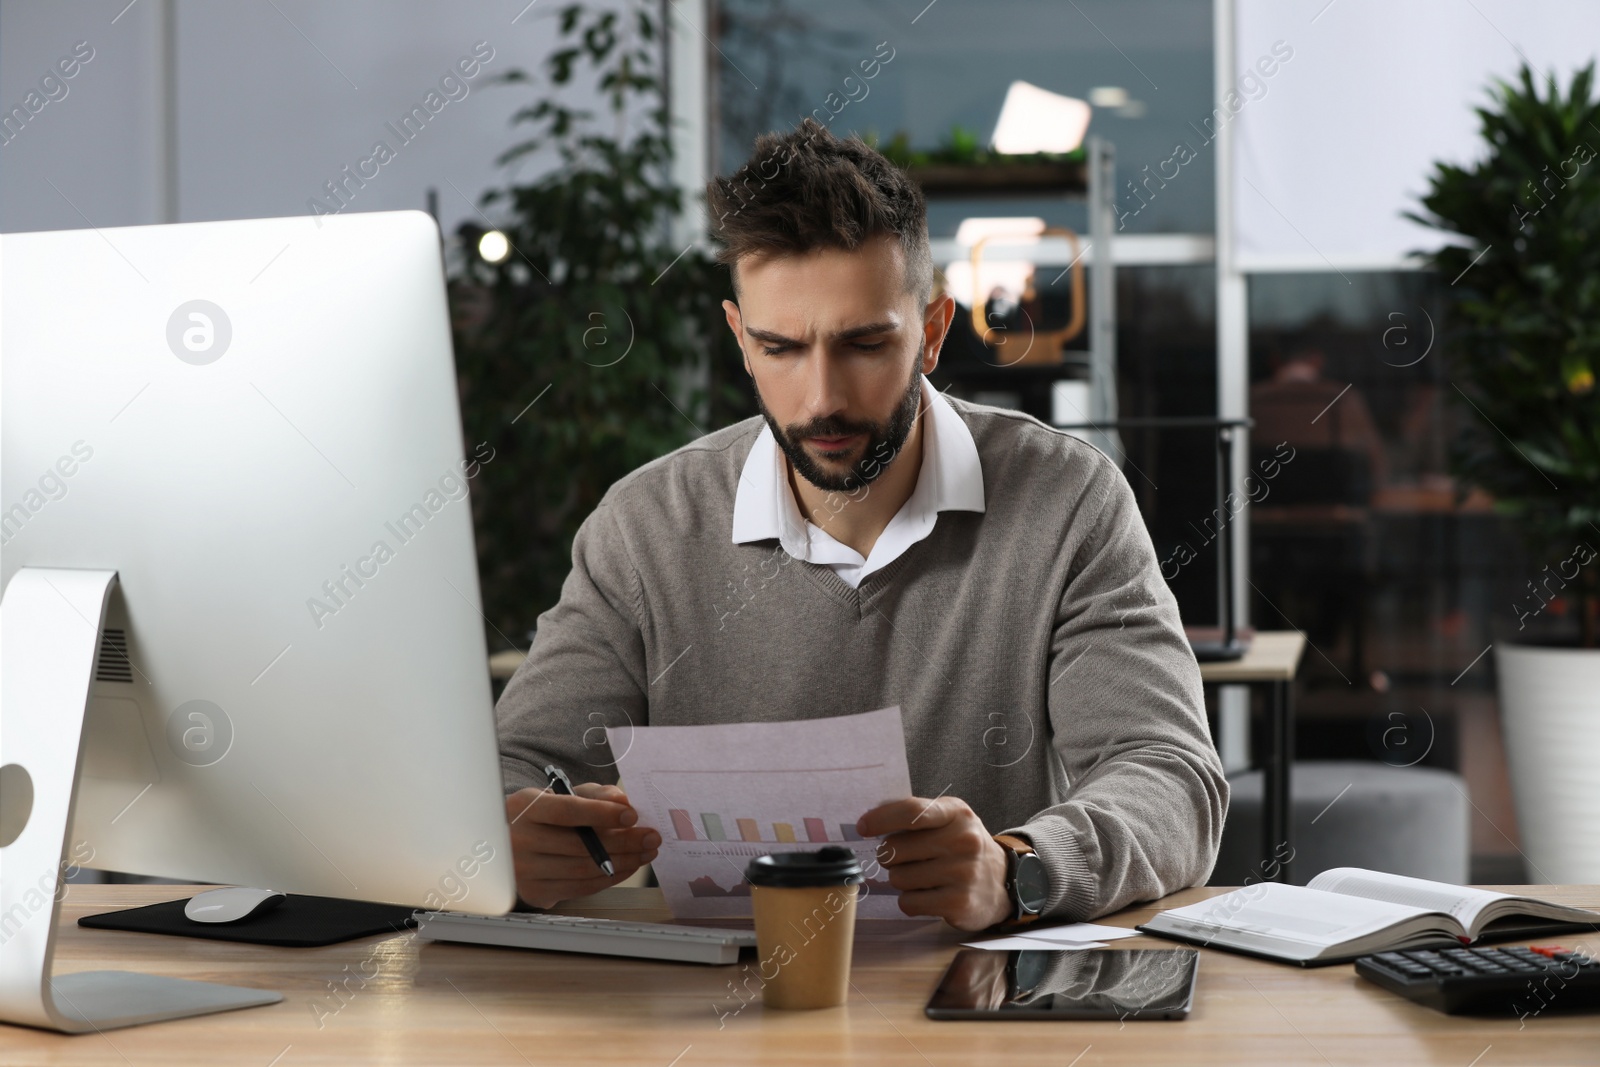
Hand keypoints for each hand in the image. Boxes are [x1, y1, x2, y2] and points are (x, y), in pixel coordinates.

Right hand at [504, 782, 659, 908]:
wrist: (513, 840)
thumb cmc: (545, 814)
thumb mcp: (566, 794)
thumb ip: (595, 794)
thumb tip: (623, 801)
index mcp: (524, 807)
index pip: (566, 811)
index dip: (602, 814)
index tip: (632, 816)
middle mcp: (517, 840)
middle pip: (578, 846)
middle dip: (623, 842)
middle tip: (651, 837)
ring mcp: (523, 871)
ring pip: (581, 870)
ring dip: (622, 863)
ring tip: (645, 852)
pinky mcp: (534, 892)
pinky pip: (579, 889)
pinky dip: (608, 879)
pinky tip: (627, 867)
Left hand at [856, 795, 1011, 931]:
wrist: (1004, 882)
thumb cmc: (963, 846)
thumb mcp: (949, 819)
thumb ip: (916, 815)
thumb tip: (870, 821)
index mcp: (957, 813)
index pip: (911, 812)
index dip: (881, 819)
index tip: (863, 827)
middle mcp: (963, 841)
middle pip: (896, 848)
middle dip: (890, 856)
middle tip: (903, 859)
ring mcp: (963, 873)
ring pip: (899, 878)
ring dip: (902, 880)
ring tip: (922, 877)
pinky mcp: (959, 903)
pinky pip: (908, 903)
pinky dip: (910, 901)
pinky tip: (928, 895)